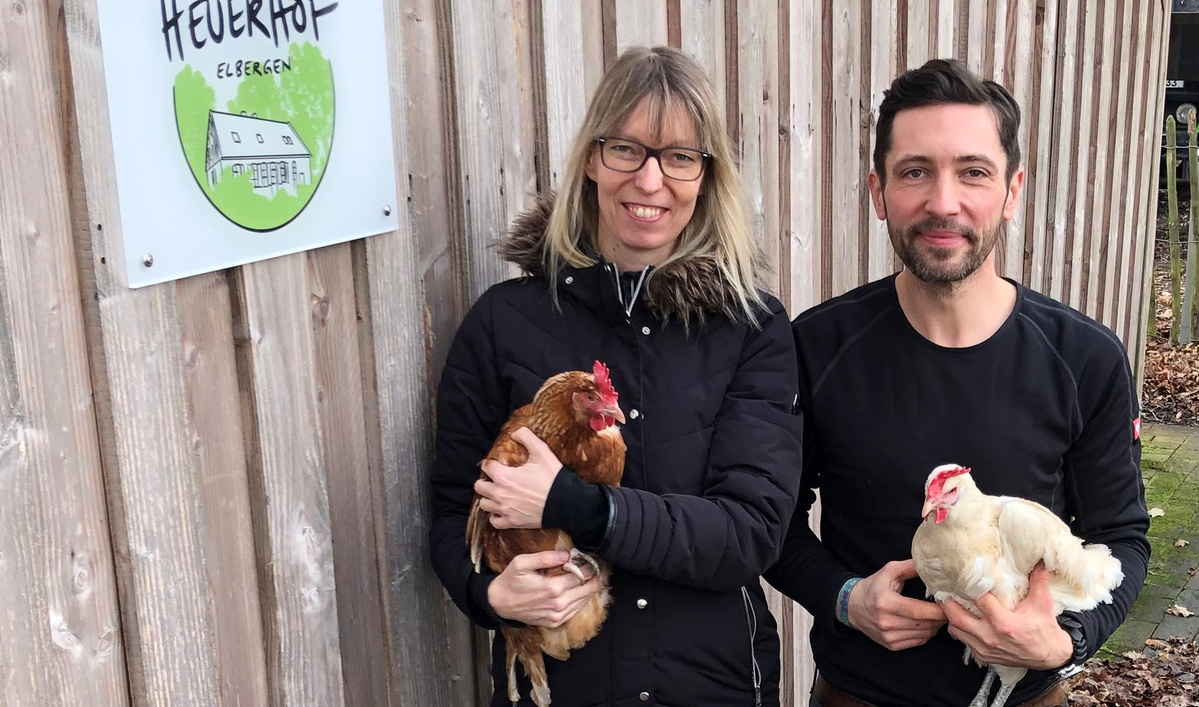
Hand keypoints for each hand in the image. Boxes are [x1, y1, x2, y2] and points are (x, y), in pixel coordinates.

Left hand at [476, 427, 561, 528]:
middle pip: (479, 486)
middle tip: (496, 479)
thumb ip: (527, 437)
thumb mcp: (542, 452)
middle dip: (485, 481)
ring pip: (484, 504)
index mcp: (503, 476)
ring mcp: (504, 510)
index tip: (497, 463)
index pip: (486, 466)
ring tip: (497, 494)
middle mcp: (499, 494)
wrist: (565, 503)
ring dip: (488, 498)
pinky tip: (502, 509)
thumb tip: (515, 433)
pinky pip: (494, 521)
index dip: (491, 463)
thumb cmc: (552, 478)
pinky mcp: (512, 522)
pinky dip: (495, 515)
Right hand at [487, 551, 600, 626]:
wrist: (499, 604)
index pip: (581, 576)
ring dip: (588, 589)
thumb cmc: (510, 580)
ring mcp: (558, 616)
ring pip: (584, 601)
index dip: (588, 567)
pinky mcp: (555, 622)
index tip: (590, 560)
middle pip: (588, 590)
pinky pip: (575, 611)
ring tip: (588, 578)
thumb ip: (545, 557)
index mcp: (552, 588)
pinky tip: (577, 591)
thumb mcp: (522, 562)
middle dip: (593, 578)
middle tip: (594, 569)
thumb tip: (567, 555)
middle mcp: (558, 604)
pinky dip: (580, 600)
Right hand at [848, 560, 947, 650]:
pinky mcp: (891, 645)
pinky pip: (917, 642)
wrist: (852, 607)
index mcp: (886, 602)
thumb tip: (933, 566)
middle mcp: (886, 622)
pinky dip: (927, 633)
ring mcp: (888, 636)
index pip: (918, 611)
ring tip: (941, 615)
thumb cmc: (873, 586)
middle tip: (951, 609)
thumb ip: (911, 567)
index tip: (950, 604)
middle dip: (941, 618)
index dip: (937, 610)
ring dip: (936, 626)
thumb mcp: (889, 571)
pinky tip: (928, 623)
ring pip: (923, 635)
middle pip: (924, 625)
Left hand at [942, 563, 1074, 669]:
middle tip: (942, 588)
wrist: (1050, 658)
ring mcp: (985, 648)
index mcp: (1004, 623)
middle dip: (947, 602)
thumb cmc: (1045, 630)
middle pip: (957, 617)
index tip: (962, 575)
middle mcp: (991, 637)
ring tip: (948, 601)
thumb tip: (1039, 558)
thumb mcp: (1043, 603)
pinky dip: (959, 629)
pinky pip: (963, 641)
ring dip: (950, 616)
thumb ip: (1039, 580)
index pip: (979, 600)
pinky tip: (960, 618)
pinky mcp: (983, 656)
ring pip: (956, 629)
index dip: (970, 586)